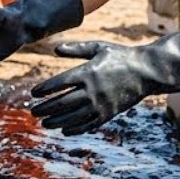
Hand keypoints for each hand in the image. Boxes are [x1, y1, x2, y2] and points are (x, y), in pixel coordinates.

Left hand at [30, 19, 179, 134]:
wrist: (146, 72)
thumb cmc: (121, 56)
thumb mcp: (99, 48)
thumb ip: (76, 49)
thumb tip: (54, 49)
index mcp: (88, 72)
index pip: (59, 83)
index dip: (44, 89)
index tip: (34, 93)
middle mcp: (92, 90)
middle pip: (62, 102)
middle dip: (45, 108)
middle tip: (33, 112)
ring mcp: (101, 104)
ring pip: (73, 116)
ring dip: (56, 121)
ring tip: (44, 123)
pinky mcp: (109, 114)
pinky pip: (88, 124)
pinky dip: (75, 129)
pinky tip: (64, 130)